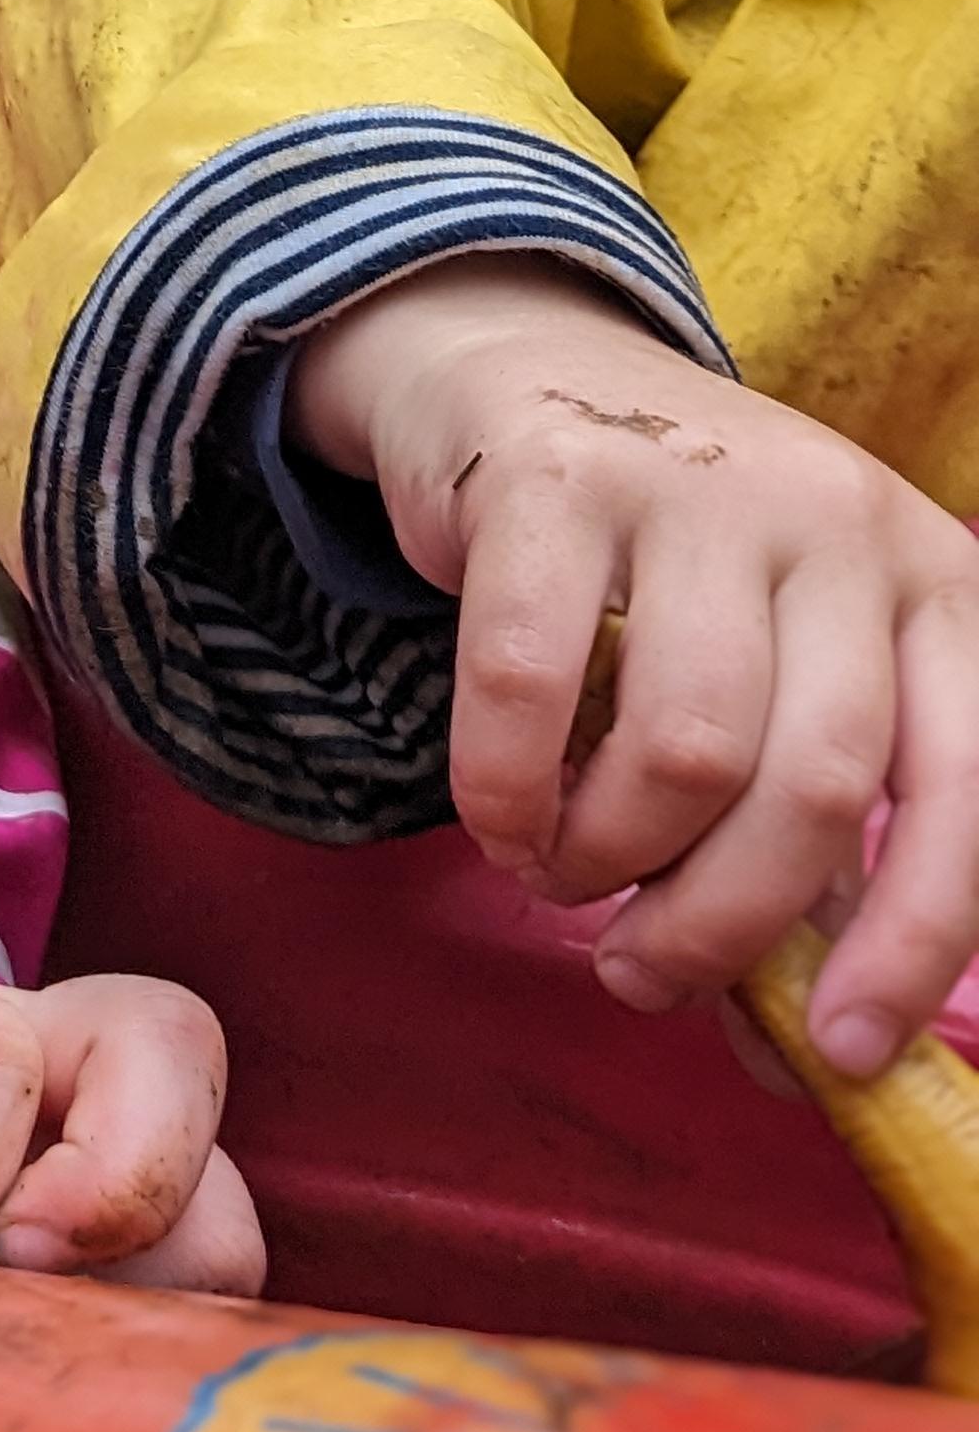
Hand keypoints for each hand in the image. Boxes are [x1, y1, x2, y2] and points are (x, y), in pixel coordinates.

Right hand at [290, 255, 978, 1072]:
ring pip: (683, 745)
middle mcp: (840, 520)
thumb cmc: (673, 571)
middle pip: (812, 783)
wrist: (527, 369)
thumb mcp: (780, 675)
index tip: (836, 1050)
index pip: (967, 790)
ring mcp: (702, 482)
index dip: (913, 943)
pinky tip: (499, 820)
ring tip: (566, 879)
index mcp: (934, 582)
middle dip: (719, 923)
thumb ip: (799, 852)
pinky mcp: (557, 473)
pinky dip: (508, 793)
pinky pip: (531, 681)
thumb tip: (799, 1062)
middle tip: (643, 976)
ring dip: (609, 862)